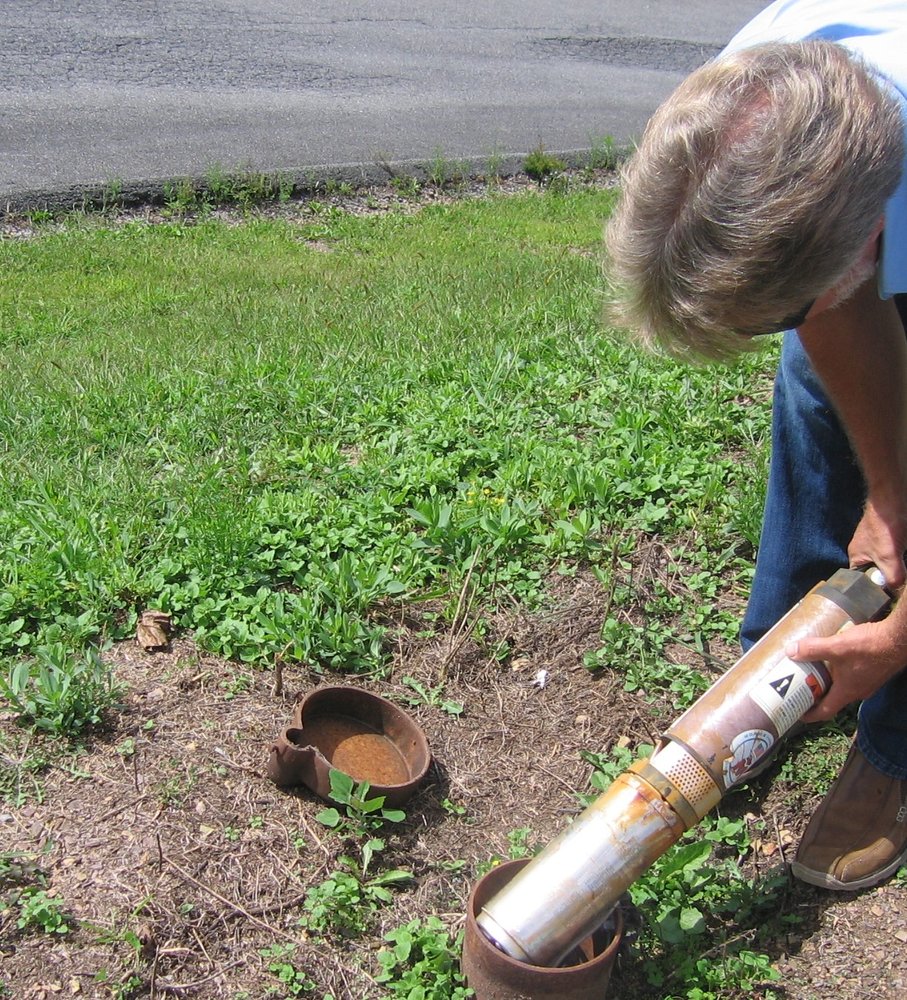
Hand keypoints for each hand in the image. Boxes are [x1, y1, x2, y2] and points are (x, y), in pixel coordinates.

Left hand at [787, 613, 906, 721]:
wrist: (899, 640)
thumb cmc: (871, 646)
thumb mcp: (837, 646)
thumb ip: (813, 649)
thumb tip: (790, 651)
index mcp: (847, 692)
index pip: (825, 712)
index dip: (809, 715)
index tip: (797, 712)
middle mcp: (858, 692)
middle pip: (832, 700)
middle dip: (815, 695)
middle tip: (798, 687)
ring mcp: (867, 683)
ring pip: (842, 688)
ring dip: (827, 683)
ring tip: (812, 671)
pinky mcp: (872, 673)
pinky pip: (851, 678)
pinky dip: (838, 673)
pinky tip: (833, 659)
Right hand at [848, 496, 906, 588]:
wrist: (894, 500)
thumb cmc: (884, 527)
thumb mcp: (888, 557)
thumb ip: (892, 577)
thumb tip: (896, 591)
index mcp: (856, 558)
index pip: (860, 582)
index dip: (872, 588)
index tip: (885, 594)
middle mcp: (865, 552)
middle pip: (877, 573)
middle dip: (888, 577)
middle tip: (899, 582)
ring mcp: (879, 545)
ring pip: (889, 564)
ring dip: (898, 567)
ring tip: (903, 569)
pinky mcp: (891, 539)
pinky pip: (896, 555)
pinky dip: (902, 558)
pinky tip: (906, 557)